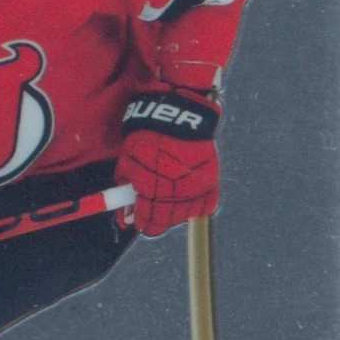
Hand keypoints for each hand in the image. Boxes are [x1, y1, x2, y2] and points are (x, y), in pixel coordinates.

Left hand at [115, 90, 219, 236]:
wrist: (178, 115)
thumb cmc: (148, 137)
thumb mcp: (129, 160)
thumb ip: (126, 191)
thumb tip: (128, 220)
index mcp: (150, 180)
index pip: (147, 213)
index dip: (141, 221)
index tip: (138, 224)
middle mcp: (176, 184)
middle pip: (165, 218)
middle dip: (154, 221)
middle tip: (149, 221)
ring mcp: (198, 183)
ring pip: (183, 214)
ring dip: (172, 214)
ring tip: (165, 204)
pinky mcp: (212, 180)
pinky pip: (204, 205)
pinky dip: (192, 207)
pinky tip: (183, 199)